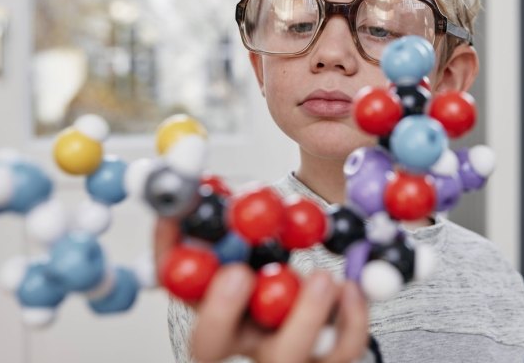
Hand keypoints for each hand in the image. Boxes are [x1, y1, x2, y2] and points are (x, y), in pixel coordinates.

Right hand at [155, 218, 369, 362]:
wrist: (328, 285)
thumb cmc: (280, 256)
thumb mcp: (258, 230)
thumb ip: (237, 211)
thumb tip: (209, 179)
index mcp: (212, 298)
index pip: (176, 283)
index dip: (171, 255)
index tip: (177, 220)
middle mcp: (241, 333)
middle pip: (210, 343)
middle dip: (218, 310)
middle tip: (238, 274)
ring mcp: (283, 352)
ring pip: (283, 356)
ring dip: (302, 315)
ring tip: (322, 277)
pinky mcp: (328, 359)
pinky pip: (339, 352)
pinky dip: (350, 318)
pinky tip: (352, 288)